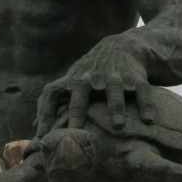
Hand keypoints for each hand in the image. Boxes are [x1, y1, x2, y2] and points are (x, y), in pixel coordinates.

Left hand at [36, 38, 154, 136]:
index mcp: (72, 80)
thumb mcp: (71, 81)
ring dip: (115, 107)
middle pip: (81, 90)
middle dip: (78, 108)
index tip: (42, 134)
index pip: (53, 93)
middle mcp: (91, 78)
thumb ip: (54, 103)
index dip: (45, 112)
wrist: (121, 47)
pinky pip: (142, 91)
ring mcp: (115, 76)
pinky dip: (145, 105)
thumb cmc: (90, 73)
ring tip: (118, 127)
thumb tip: (34, 128)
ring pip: (114, 90)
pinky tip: (148, 120)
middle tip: (75, 128)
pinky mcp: (136, 78)